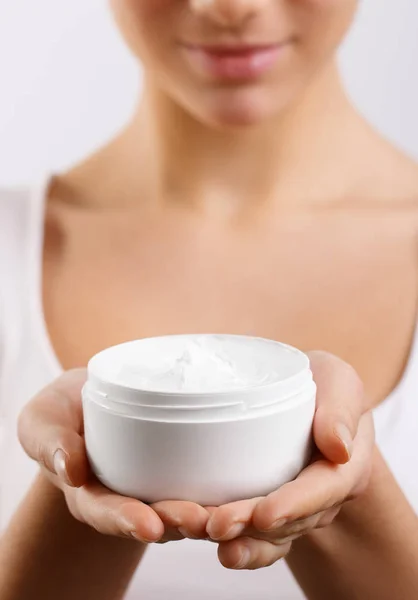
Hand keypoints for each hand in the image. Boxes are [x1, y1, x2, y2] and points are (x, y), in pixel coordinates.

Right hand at [18, 369, 210, 543]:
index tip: (148, 526)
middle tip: (198, 520)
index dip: (127, 522)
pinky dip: (217, 490)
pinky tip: (240, 490)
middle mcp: (126, 499)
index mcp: (91, 495)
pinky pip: (197, 483)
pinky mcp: (176, 470)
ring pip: (181, 509)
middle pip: (152, 518)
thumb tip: (70, 468)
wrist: (87, 403)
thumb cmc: (61, 413)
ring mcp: (153, 488)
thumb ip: (49, 441)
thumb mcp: (43, 421)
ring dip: (203, 515)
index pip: (107, 514)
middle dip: (175, 522)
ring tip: (225, 514)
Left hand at [206, 352, 374, 569]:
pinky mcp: (266, 511)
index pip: (322, 491)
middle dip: (251, 528)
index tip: (264, 514)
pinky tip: (199, 536)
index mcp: (343, 468)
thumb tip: (339, 447)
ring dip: (234, 539)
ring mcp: (293, 510)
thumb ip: (342, 408)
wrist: (305, 396)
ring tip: (197, 530)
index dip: (294, 506)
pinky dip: (229, 542)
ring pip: (267, 537)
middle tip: (217, 525)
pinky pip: (252, 538)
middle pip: (288, 522)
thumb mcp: (338, 381)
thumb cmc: (321, 384)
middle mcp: (320, 499)